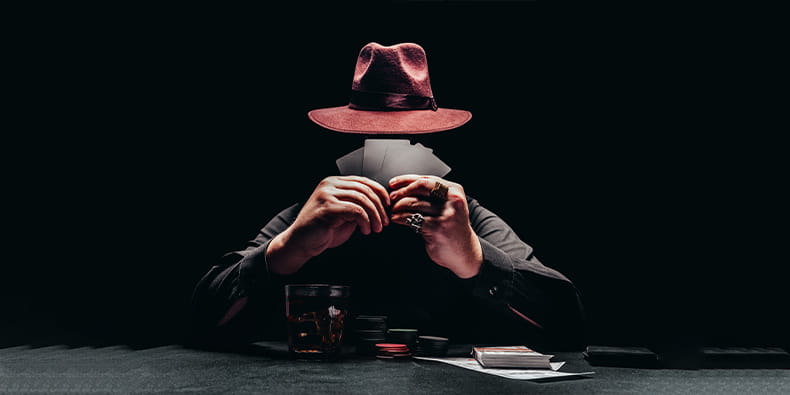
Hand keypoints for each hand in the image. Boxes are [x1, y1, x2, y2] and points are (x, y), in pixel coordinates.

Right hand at [266, 176, 389, 273]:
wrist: (301, 243)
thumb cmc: (322, 230)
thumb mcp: (345, 214)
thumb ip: (358, 205)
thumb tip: (381, 205)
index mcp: (334, 183)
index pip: (363, 181)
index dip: (379, 193)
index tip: (388, 206)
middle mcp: (329, 185)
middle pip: (364, 189)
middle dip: (379, 207)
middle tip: (384, 221)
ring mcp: (326, 195)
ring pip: (361, 199)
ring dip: (373, 215)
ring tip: (376, 228)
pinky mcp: (326, 208)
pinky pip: (354, 210)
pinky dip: (364, 221)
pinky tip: (365, 230)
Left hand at [389, 175, 482, 278]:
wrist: (464, 252)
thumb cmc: (452, 228)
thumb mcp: (448, 207)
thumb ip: (432, 195)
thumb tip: (403, 186)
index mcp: (454, 191)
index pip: (426, 179)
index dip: (406, 180)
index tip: (393, 183)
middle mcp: (453, 200)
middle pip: (420, 187)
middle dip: (401, 191)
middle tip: (391, 198)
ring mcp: (446, 214)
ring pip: (414, 203)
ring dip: (398, 206)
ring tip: (392, 210)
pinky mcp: (438, 228)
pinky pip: (412, 218)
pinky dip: (400, 217)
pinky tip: (395, 219)